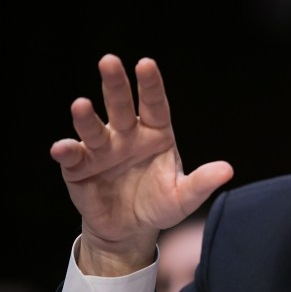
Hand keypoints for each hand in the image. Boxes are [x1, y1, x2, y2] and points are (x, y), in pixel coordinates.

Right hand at [50, 54, 233, 275]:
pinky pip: (72, 156)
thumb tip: (228, 170)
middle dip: (115, 84)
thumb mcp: (183, 197)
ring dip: (86, 117)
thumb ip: (202, 183)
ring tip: (81, 105)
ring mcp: (101, 150)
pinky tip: (63, 148)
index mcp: (155, 133)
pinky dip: (66, 151)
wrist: (130, 230)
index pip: (155, 104)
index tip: (146, 64)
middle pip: (121, 106)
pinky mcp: (79, 168)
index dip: (151, 85)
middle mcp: (127, 135)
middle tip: (109, 61)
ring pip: (93, 128)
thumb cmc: (159, 205)